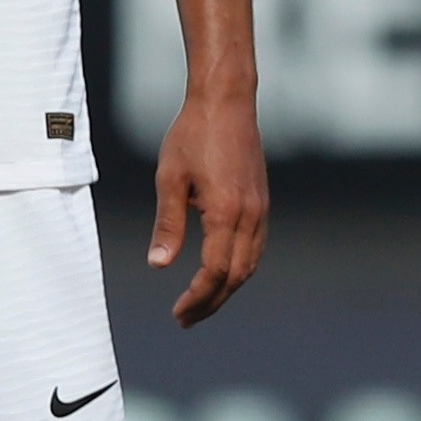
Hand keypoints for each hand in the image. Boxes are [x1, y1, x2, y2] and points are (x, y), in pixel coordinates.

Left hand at [152, 88, 270, 325]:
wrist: (227, 102)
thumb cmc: (193, 135)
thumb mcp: (169, 179)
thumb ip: (168, 224)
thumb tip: (159, 265)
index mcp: (226, 212)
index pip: (215, 271)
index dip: (197, 297)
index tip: (178, 312)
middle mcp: (250, 215)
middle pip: (236, 276)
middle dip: (212, 302)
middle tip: (185, 319)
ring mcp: (260, 209)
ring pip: (250, 264)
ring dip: (227, 288)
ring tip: (201, 303)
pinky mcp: (261, 201)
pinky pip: (255, 247)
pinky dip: (239, 268)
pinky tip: (220, 271)